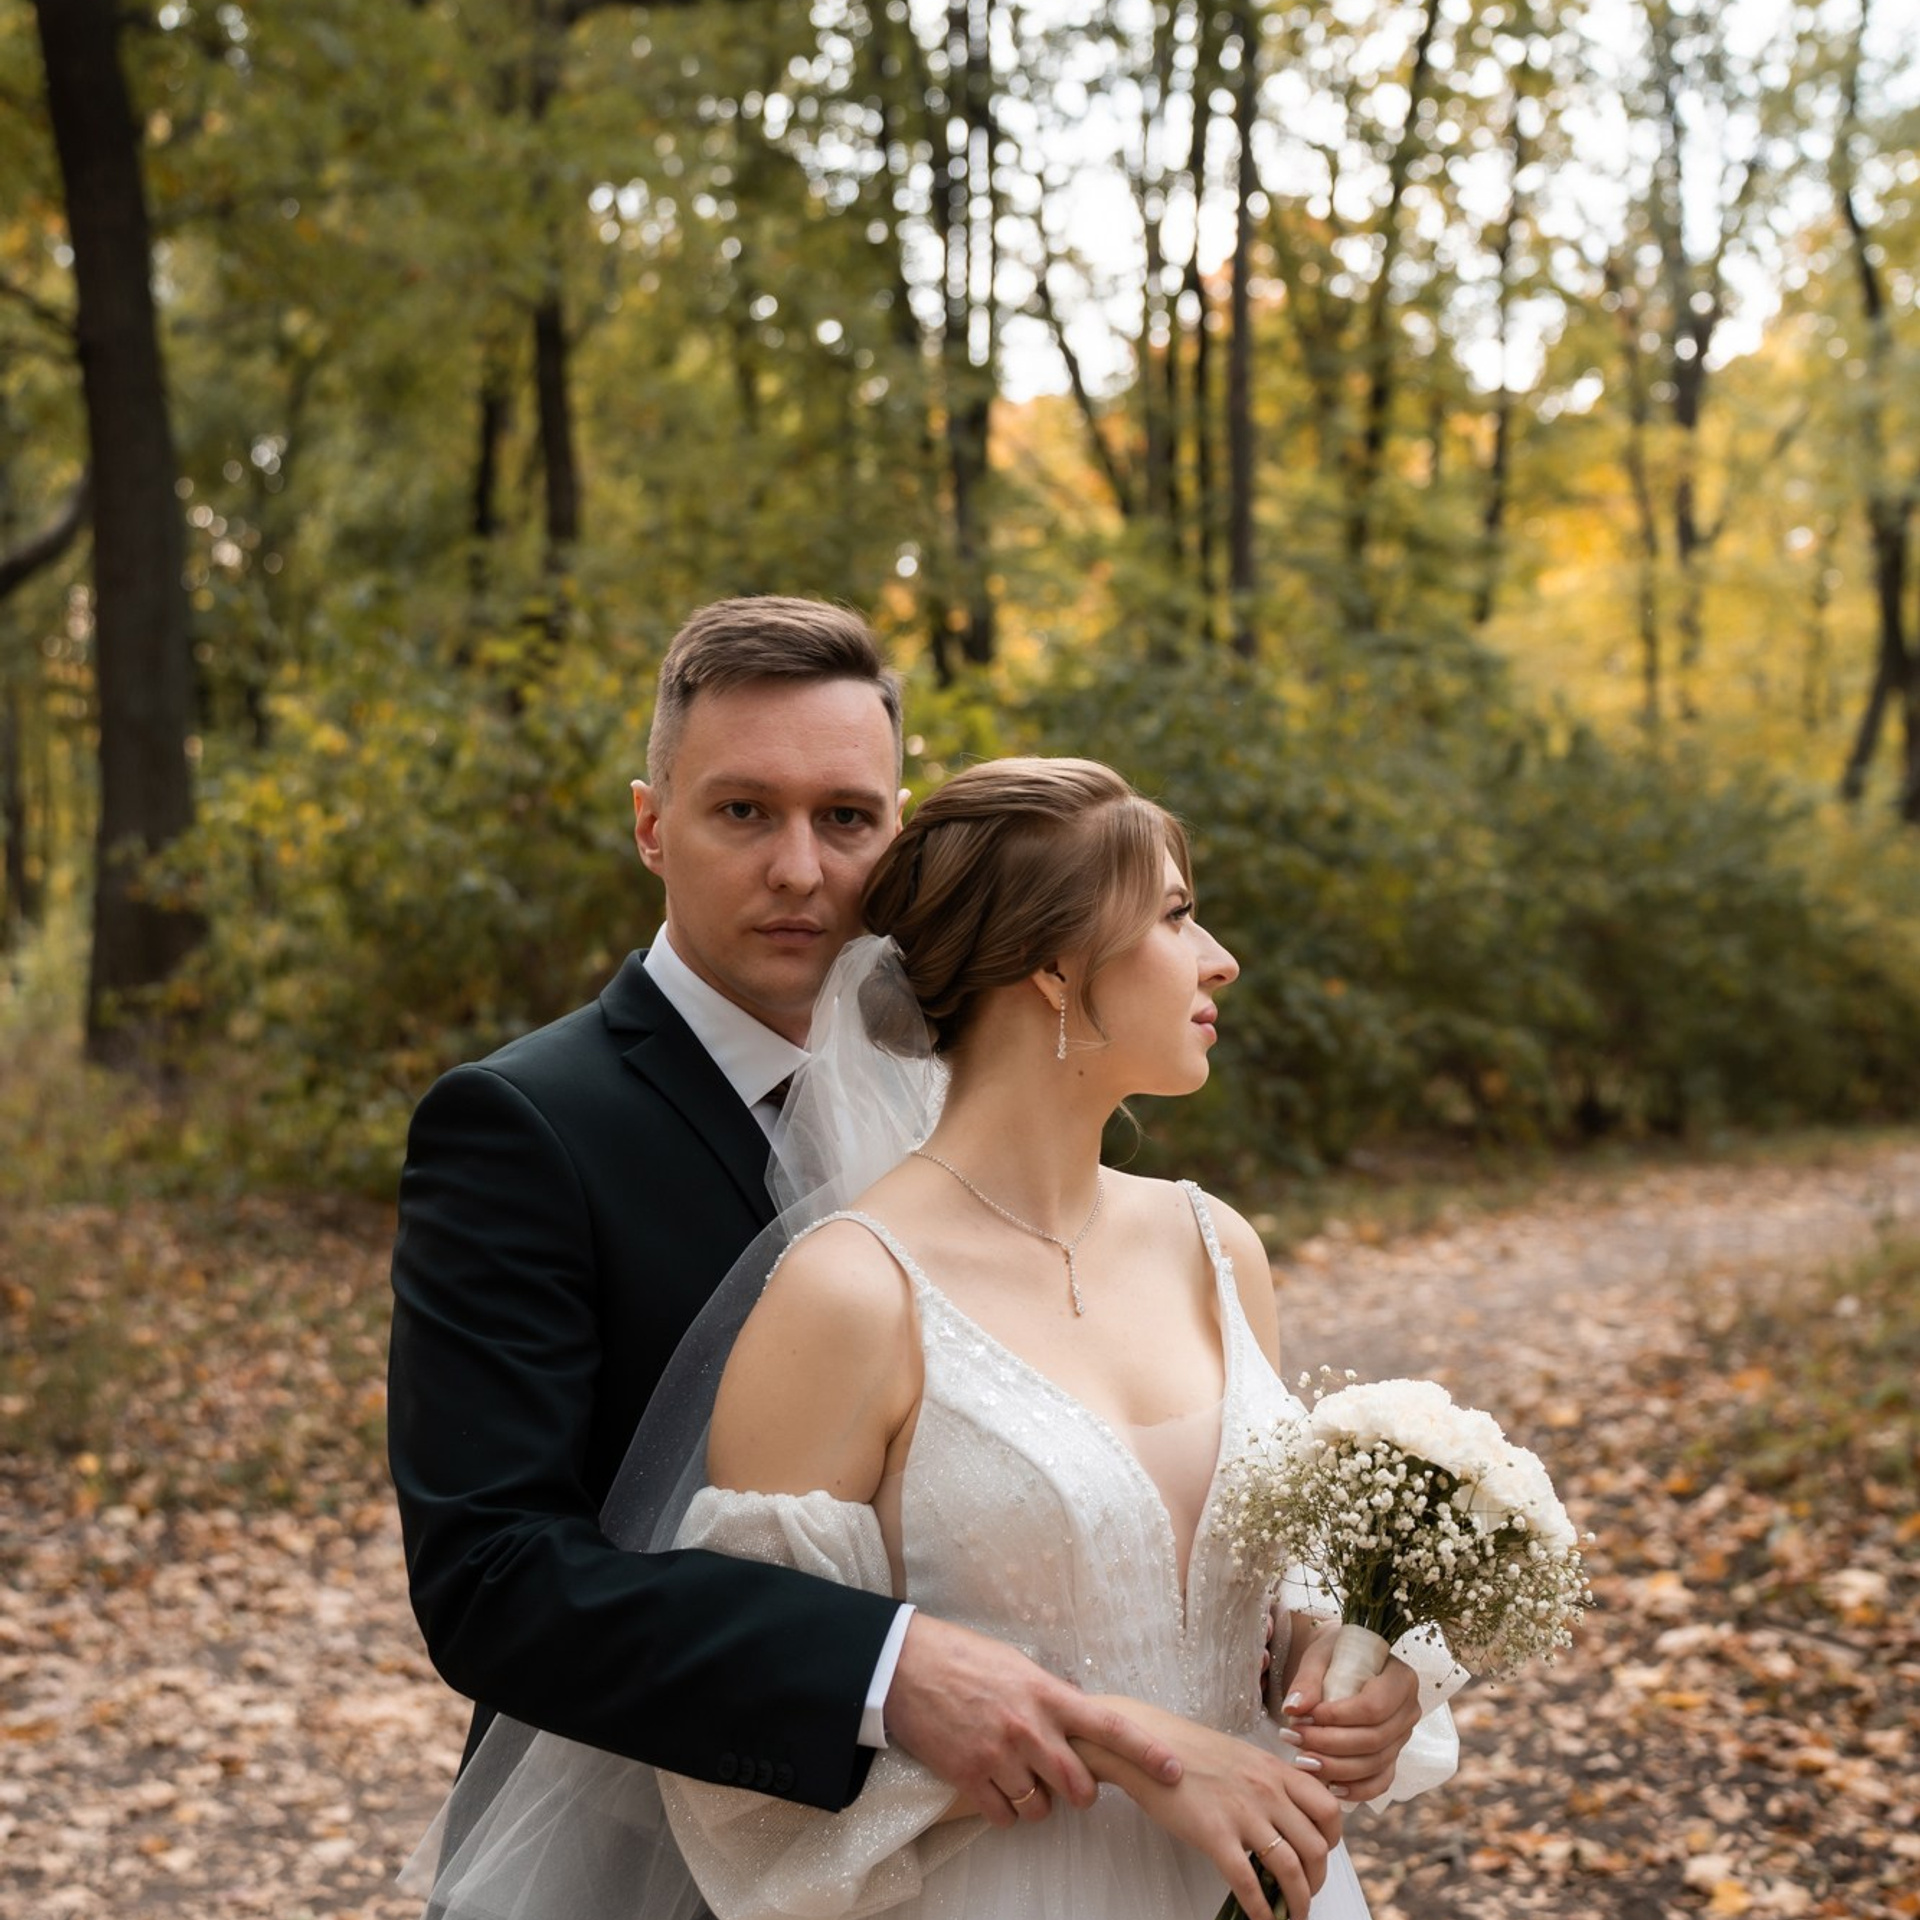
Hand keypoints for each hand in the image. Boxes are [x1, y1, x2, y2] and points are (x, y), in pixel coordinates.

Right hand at [884, 1615, 1182, 1827]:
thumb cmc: (963, 1657)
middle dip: (1080, 1793)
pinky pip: (1006, 1817)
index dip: (1146, 1752)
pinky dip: (1006, 1812)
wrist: (906, 1664)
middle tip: (1067, 1783)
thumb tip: (1076, 1715)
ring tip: (1021, 1778)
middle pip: (1080, 1787)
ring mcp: (999, 1755)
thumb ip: (1050, 1695)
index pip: (1109, 1727)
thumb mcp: (1018, 1666)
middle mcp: (1029, 1727)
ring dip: (1038, 1803)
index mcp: (1047, 1693)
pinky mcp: (969, 1776)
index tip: (1174, 1770)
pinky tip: (995, 1789)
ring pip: (1042, 1808)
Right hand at [1074, 1698, 1340, 1919]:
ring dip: (1298, 1901)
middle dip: (1318, 1880)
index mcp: (1275, 1770)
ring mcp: (1242, 1813)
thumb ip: (1268, 1780)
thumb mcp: (1241, 1755)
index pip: (1329, 1809)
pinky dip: (1262, 1909)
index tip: (1323, 1856)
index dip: (1333, 1841)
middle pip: (1316, 1847)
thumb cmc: (1188, 1750)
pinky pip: (1249, 1882)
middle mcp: (1267, 1790)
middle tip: (1306, 1892)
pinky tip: (1262, 1919)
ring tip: (1292, 1915)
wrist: (1144, 1742)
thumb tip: (1286, 1811)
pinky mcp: (1215, 1834)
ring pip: (1291, 1869)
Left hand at [1277, 1624, 1423, 1803]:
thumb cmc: (1333, 1655)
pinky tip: (1328, 1785)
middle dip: (1330, 1744)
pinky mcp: (1393, 1757)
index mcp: (1401, 1678)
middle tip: (1293, 1738)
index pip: (1374, 1707)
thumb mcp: (1319, 1657)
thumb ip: (1307, 1681)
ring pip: (1374, 1764)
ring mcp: (1403, 1738)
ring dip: (1335, 1767)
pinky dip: (1355, 1789)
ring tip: (1300, 1760)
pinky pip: (1380, 1782)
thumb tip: (1293, 1709)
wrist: (1344, 1663)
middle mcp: (1408, 1710)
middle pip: (1374, 1739)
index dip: (1338, 1717)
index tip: (1305, 1716)